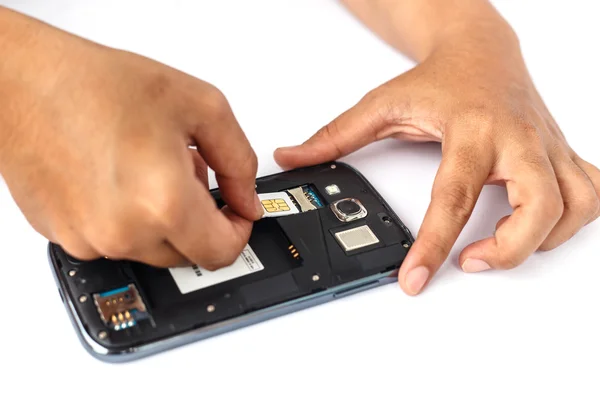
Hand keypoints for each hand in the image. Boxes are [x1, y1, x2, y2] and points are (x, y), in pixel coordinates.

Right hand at [0, 10, 262, 268]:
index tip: (235, 214)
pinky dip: (127, 217)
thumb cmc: (96, 85)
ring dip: (162, 217)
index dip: (237, 232)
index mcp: (162, 204)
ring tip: (146, 165)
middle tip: (186, 172)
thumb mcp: (199, 106)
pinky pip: (114, 239)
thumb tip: (247, 200)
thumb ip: (238, 161)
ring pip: (150, 247)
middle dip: (198, 218)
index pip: (221, 253)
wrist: (21, 83)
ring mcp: (88, 240)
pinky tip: (118, 176)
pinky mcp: (64, 237)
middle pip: (186, 253)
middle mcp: (123, 233)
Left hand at [274, 32, 599, 294]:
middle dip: (510, 249)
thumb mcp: (381, 104)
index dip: (432, 246)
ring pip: (576, 205)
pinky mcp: (560, 151)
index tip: (414, 279)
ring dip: (543, 241)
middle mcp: (516, 139)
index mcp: (471, 130)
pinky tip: (541, 228)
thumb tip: (291, 157)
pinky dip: (573, 221)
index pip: (453, 198)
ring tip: (498, 248)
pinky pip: (591, 193)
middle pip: (540, 207)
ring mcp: (545, 146)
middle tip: (469, 262)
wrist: (480, 48)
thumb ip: (334, 137)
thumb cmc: (439, 77)